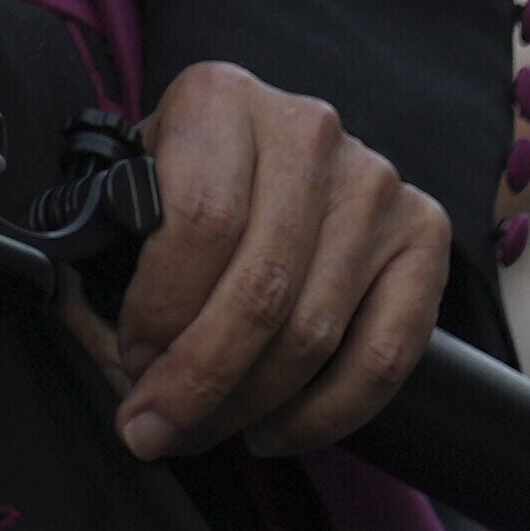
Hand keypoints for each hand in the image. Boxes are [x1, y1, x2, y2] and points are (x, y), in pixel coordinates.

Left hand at [100, 57, 448, 462]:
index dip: (160, 311)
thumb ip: (109, 248)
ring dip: (252, 406)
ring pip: (315, 333)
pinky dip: (326, 414)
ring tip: (206, 433)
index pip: (199, 223)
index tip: (130, 365)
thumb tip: (104, 347)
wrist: (273, 145)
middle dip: (199, 382)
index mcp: (220, 97)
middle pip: (260, 291)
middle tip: (156, 431)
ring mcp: (375, 182)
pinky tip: (275, 430)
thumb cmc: (191, 174)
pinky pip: (385, 355)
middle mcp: (307, 131)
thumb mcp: (137, 182)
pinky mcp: (425, 233)